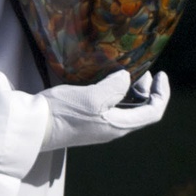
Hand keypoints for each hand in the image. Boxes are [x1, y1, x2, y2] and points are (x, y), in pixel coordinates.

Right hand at [41, 69, 168, 149]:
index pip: (153, 112)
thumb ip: (113, 87)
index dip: (161, 93)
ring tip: (122, 70)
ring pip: (125, 108)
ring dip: (130, 89)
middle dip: (145, 88)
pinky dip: (114, 92)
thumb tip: (126, 78)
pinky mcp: (86, 121)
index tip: (160, 74)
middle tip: (137, 67)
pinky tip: (103, 79)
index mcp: (118, 125)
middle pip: (141, 110)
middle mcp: (112, 128)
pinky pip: (110, 107)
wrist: (33, 127)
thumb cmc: (62, 113)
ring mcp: (99, 126)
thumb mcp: (91, 97)